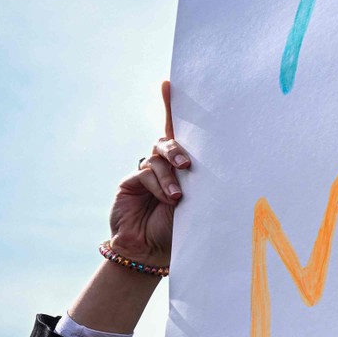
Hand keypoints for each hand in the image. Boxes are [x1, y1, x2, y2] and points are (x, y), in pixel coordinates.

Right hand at [110, 80, 190, 265]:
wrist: (153, 253)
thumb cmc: (183, 230)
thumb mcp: (198, 203)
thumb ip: (198, 181)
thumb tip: (206, 163)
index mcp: (186, 168)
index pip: (182, 133)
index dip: (173, 107)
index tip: (169, 84)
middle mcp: (167, 165)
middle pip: (169, 140)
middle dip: (177, 148)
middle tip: (187, 165)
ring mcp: (148, 172)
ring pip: (158, 156)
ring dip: (169, 174)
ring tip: (178, 196)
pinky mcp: (131, 181)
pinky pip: (146, 172)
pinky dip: (158, 185)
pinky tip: (167, 200)